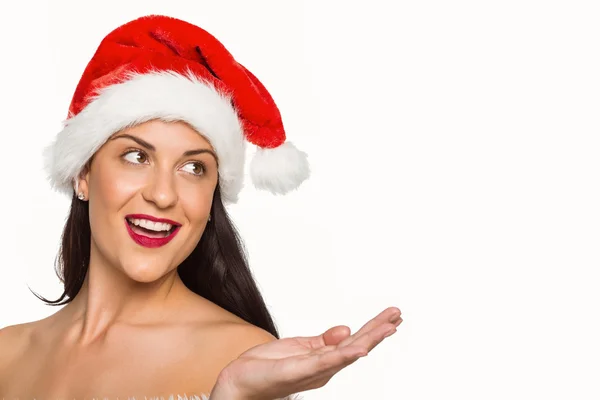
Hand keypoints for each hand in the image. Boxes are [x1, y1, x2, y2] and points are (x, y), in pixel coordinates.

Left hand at [211, 306, 402, 399]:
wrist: (240, 383)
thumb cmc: (266, 367)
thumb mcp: (299, 347)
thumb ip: (323, 340)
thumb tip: (346, 329)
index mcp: (324, 359)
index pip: (354, 340)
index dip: (373, 327)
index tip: (392, 315)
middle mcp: (324, 367)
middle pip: (356, 345)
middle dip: (378, 330)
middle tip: (398, 315)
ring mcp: (313, 371)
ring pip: (346, 353)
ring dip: (368, 341)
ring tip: (388, 328)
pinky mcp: (298, 371)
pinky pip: (324, 362)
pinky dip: (343, 355)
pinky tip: (358, 347)